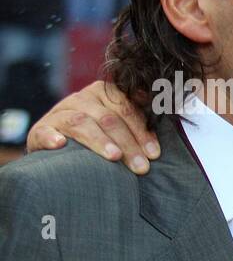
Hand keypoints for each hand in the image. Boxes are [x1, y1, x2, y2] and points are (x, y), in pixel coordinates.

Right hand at [25, 80, 158, 174]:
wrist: (60, 147)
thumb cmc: (100, 136)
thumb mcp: (119, 124)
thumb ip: (139, 117)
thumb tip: (165, 108)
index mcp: (103, 93)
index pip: (126, 108)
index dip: (141, 131)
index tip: (154, 154)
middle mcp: (81, 99)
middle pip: (108, 118)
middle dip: (128, 144)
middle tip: (141, 167)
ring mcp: (58, 114)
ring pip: (81, 123)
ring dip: (99, 140)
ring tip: (114, 156)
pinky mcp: (39, 130)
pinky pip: (44, 132)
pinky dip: (51, 137)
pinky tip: (60, 145)